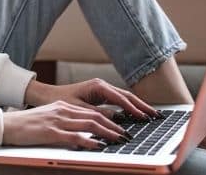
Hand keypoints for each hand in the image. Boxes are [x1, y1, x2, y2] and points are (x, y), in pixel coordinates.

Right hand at [2, 100, 129, 148]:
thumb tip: (83, 132)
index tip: (121, 127)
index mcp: (63, 107)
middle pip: (95, 117)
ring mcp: (57, 121)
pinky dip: (89, 140)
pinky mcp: (51, 132)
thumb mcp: (49, 118)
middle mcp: (63, 111)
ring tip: (119, 140)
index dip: (109, 119)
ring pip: (89, 124)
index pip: (92, 112)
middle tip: (126, 135)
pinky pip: (74, 136)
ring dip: (107, 133)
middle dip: (114, 126)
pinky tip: (98, 145)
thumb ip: (66, 122)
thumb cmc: (26, 125)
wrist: (7, 125)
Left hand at [24, 78, 161, 120]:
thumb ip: (98, 114)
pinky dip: (129, 107)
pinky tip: (137, 114)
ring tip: (151, 115)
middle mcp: (102, 85)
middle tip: (156, 115)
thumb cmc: (61, 101)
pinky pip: (119, 101)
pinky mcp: (101, 94)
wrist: (48, 95)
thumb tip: (117, 119)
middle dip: (142, 106)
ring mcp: (102, 89)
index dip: (134, 109)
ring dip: (138, 106)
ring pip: (125, 98)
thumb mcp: (79, 109)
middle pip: (127, 96)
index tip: (144, 118)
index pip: (121, 99)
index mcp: (98, 86)